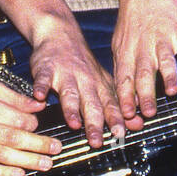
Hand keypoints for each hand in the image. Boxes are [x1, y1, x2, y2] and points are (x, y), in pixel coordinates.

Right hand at [0, 82, 60, 175]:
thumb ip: (16, 98)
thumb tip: (39, 106)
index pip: (14, 117)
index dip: (32, 123)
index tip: (39, 124)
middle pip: (12, 138)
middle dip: (38, 145)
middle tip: (55, 148)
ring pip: (4, 156)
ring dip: (29, 161)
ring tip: (46, 163)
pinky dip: (6, 174)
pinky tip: (21, 174)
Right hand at [27, 14, 124, 147]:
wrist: (60, 34)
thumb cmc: (82, 65)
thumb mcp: (103, 83)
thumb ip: (116, 106)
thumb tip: (137, 125)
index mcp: (99, 86)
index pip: (110, 105)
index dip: (115, 120)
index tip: (120, 134)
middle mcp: (85, 81)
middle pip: (91, 104)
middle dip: (95, 123)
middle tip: (97, 141)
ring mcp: (65, 74)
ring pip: (69, 93)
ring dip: (72, 109)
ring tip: (74, 123)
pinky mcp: (46, 68)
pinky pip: (43, 79)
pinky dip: (41, 87)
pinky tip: (39, 96)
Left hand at [112, 0, 176, 124]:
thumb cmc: (132, 21)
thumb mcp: (120, 44)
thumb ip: (123, 70)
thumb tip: (122, 97)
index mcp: (127, 53)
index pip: (124, 79)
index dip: (125, 97)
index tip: (126, 115)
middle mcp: (144, 47)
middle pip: (144, 73)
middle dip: (145, 93)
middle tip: (148, 112)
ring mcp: (162, 38)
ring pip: (165, 59)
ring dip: (169, 75)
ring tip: (172, 91)